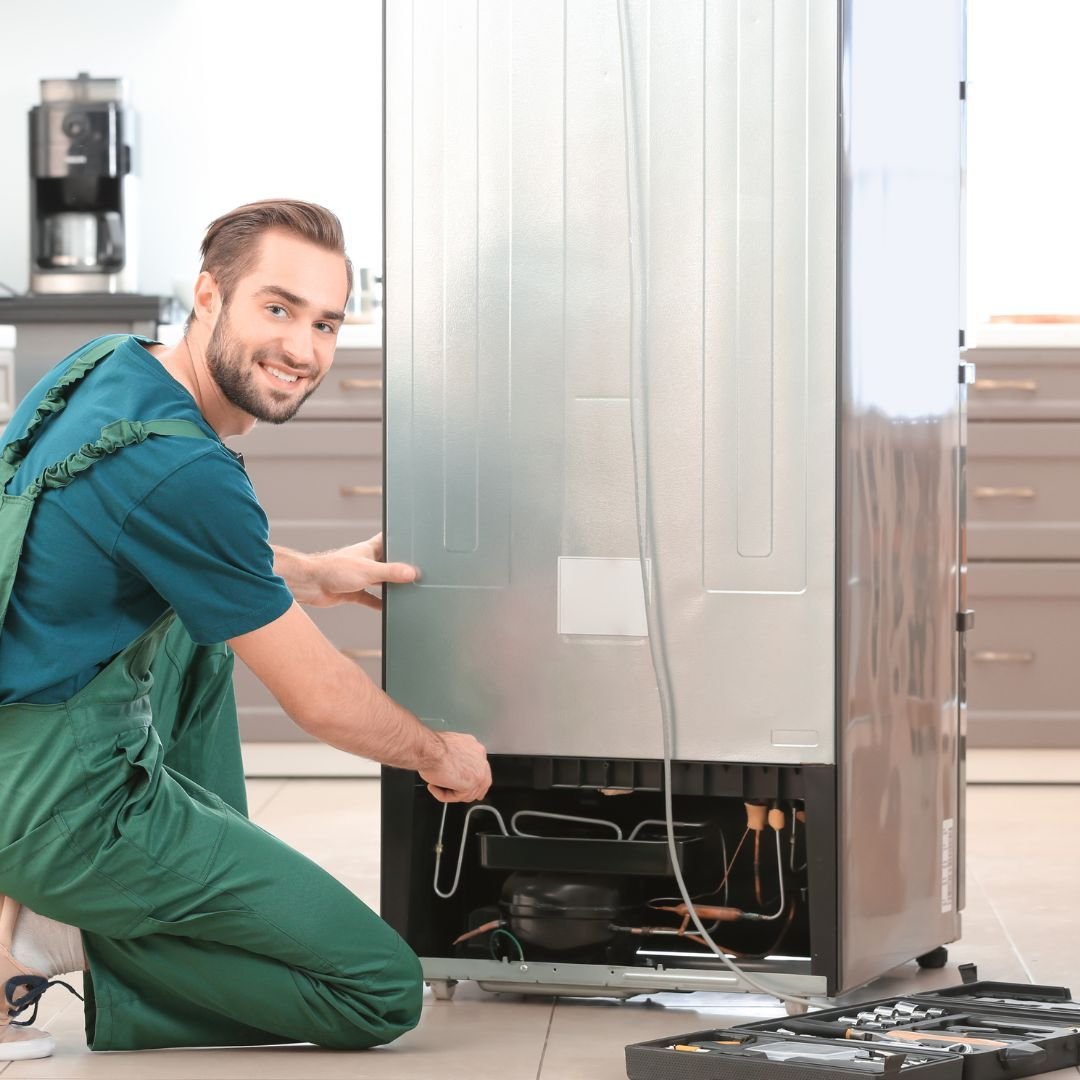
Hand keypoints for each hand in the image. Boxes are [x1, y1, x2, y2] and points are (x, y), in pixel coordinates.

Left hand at [276, 533, 417, 609]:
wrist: (309, 583)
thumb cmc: (333, 568)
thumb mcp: (369, 570)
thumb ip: (391, 572)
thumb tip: (412, 573)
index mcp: (370, 549)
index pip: (388, 539)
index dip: (399, 539)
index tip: (413, 541)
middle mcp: (365, 562)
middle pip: (387, 563)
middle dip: (399, 568)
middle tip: (415, 572)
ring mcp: (359, 577)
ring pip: (380, 581)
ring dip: (390, 586)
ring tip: (406, 591)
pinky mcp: (353, 592)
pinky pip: (370, 598)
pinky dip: (379, 603)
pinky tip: (388, 608)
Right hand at [419, 732, 491, 803]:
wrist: (428, 748)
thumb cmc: (433, 746)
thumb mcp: (451, 749)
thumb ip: (458, 759)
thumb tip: (455, 769)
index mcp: (476, 748)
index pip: (481, 768)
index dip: (473, 780)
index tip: (465, 785)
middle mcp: (480, 759)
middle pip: (480, 782)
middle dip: (467, 791)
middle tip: (450, 793)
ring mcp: (478, 772)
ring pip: (468, 792)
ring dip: (451, 792)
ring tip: (436, 785)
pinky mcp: (471, 784)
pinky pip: (457, 797)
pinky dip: (443, 795)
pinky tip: (434, 786)